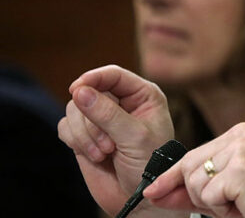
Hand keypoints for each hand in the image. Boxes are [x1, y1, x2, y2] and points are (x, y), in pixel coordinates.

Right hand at [57, 65, 174, 215]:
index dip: (93, 78)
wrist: (140, 198)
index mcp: (143, 95)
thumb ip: (107, 114)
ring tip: (104, 154)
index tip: (77, 88)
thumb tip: (78, 91)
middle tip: (108, 145)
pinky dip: (75, 142)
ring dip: (84, 134)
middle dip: (92, 121)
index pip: (113, 75)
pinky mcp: (85, 135)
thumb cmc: (150, 165)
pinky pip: (66, 127)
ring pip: (74, 110)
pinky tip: (94, 157)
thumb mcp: (134, 137)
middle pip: (89, 92)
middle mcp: (122, 102)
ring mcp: (102, 119)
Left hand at [144, 122, 244, 217]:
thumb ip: (192, 189)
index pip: (193, 154)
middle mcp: (241, 135)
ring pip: (195, 182)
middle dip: (195, 194)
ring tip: (239, 203)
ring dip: (211, 203)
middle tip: (227, 204)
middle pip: (189, 166)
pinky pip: (208, 195)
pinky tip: (243, 205)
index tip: (153, 191)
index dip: (172, 177)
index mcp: (240, 134)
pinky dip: (221, 209)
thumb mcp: (226, 192)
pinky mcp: (241, 169)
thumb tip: (156, 192)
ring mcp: (242, 150)